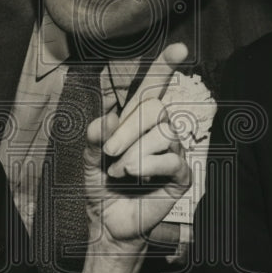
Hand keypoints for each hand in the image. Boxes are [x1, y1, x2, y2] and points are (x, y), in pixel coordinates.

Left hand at [83, 43, 192, 249]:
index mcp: (136, 123)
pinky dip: (148, 165)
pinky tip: (134, 176)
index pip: (154, 88)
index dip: (165, 67)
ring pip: (163, 133)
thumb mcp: (90, 159)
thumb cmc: (100, 188)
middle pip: (154, 108)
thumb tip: (107, 119)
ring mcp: (173, 152)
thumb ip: (95, 137)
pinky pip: (172, 158)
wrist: (107, 224)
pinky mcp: (181, 175)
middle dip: (127, 129)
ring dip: (134, 153)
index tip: (179, 49)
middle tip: (109, 152)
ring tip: (120, 172)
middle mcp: (158, 131)